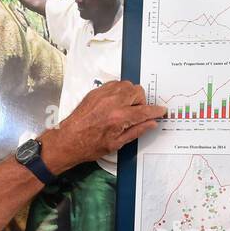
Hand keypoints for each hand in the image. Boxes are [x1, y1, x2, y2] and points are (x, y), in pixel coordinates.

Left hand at [43, 81, 165, 173]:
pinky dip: (119, 91)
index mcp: (119, 117)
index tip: (161, 111)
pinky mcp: (95, 92)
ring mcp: (103, 94)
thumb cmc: (90, 146)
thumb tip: (152, 123)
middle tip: (137, 113)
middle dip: (142, 101)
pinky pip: (114, 84)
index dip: (156, 111)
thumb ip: (137, 131)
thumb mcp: (117, 144)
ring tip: (126, 107)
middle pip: (137, 91)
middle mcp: (112, 102)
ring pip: (126, 85)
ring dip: (131, 94)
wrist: (68, 140)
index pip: (145, 110)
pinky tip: (115, 103)